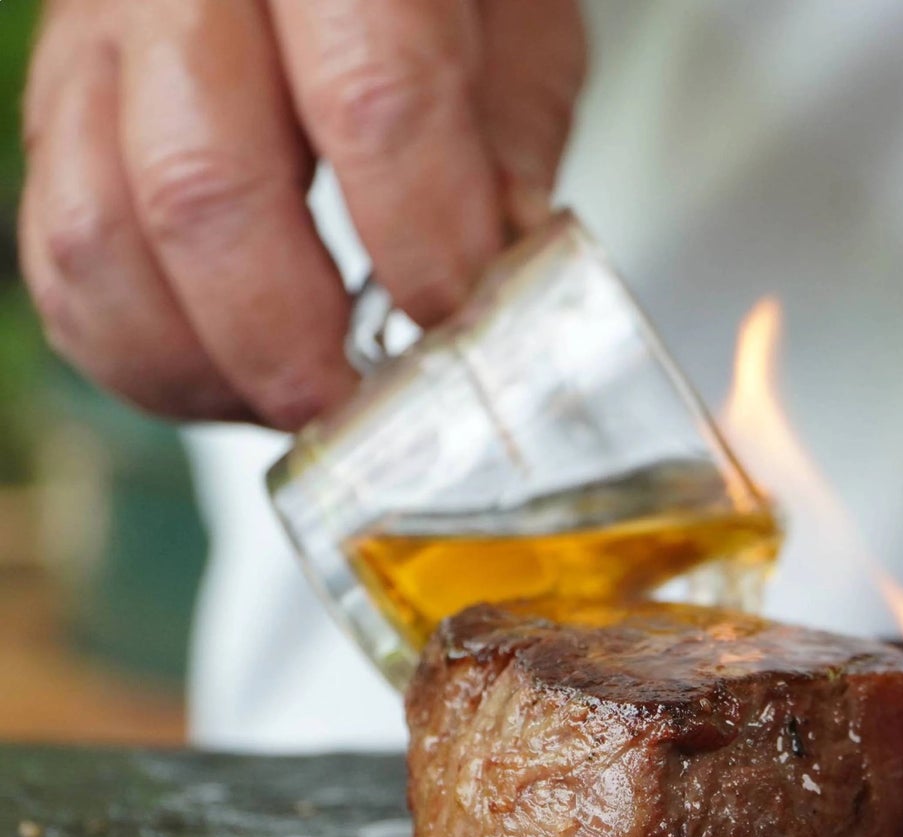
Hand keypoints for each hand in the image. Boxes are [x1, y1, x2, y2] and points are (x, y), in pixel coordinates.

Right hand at [19, 0, 587, 428]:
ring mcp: (99, 42)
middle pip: (205, 184)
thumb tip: (508, 276)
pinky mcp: (58, 107)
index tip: (458, 321)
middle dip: (291, 338)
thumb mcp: (515, 21)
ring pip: (100, 234)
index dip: (422, 239)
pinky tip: (227, 378)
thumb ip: (510, 138)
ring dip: (202, 363)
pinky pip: (59, 255)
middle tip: (363, 402)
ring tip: (294, 402)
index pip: (373, 100)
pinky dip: (138, 350)